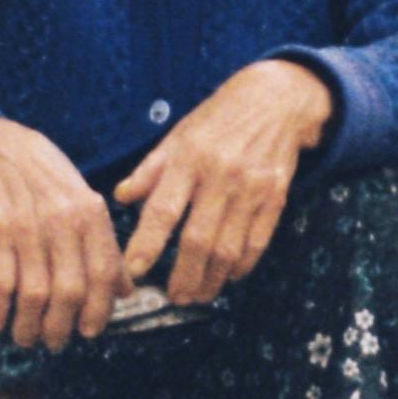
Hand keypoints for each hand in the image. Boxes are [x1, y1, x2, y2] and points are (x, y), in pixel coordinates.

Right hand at [0, 114, 125, 349]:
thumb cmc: (47, 180)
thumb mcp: (85, 204)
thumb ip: (105, 247)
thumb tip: (126, 292)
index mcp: (91, 214)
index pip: (103, 272)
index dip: (99, 309)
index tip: (91, 332)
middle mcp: (63, 222)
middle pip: (69, 290)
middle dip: (62, 326)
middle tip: (55, 342)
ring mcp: (28, 227)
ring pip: (34, 293)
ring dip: (29, 325)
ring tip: (26, 338)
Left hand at [113, 60, 336, 308]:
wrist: (277, 100)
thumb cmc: (219, 118)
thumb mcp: (178, 134)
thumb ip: (149, 170)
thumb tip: (119, 197)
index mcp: (189, 158)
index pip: (163, 209)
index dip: (147, 244)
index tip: (134, 271)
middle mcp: (220, 175)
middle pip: (198, 239)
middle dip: (183, 276)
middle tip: (173, 298)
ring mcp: (251, 189)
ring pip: (229, 248)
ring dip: (211, 279)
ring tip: (197, 295)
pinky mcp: (276, 197)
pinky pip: (257, 242)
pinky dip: (242, 266)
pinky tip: (228, 276)